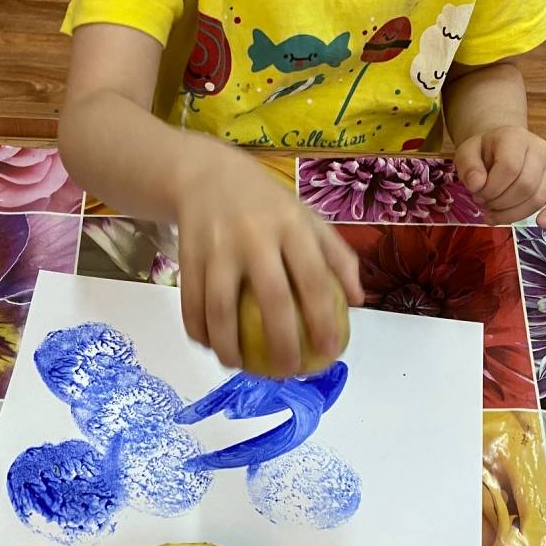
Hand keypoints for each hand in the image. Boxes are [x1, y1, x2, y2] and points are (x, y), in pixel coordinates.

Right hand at [175, 144, 362, 375]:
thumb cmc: (267, 204)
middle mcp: (255, 236)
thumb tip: (358, 303)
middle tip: (286, 372)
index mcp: (292, 226)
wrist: (206, 174)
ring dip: (229, 346)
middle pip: (271, 300)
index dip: (323, 322)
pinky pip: (191, 303)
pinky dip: (198, 330)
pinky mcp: (188, 255)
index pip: (313, 281)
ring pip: (220, 308)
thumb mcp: (307, 217)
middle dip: (281, 344)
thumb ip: (336, 256)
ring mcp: (218, 246)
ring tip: (239, 367)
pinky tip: (210, 347)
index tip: (328, 353)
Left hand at [455, 125, 545, 226]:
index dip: (491, 188)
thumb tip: (477, 185)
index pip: (509, 167)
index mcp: (515, 137)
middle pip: (525, 186)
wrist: (499, 148)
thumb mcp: (466, 153)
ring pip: (537, 197)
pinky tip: (541, 223)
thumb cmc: (482, 152)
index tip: (477, 193)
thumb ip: (468, 167)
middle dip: (500, 203)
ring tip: (495, 212)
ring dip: (513, 213)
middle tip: (484, 202)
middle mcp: (538, 149)